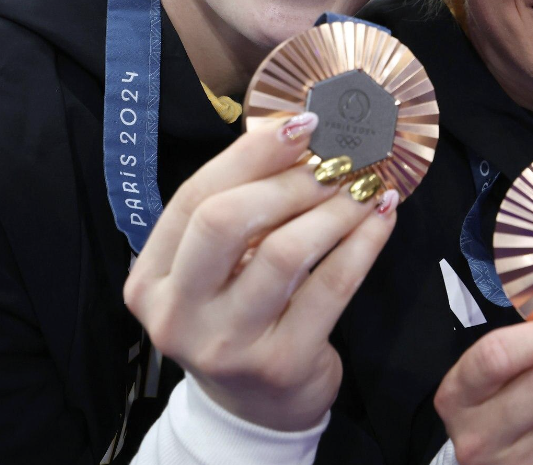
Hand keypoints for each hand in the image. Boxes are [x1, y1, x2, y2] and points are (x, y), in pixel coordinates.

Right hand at [124, 112, 397, 430]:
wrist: (257, 408)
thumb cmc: (239, 316)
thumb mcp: (219, 269)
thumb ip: (239, 209)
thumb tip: (298, 132)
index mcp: (150, 280)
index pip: (195, 198)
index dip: (251, 154)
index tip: (303, 124)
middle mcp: (177, 314)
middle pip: (226, 221)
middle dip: (290, 179)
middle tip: (337, 160)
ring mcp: (227, 344)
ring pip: (284, 252)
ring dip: (333, 209)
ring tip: (364, 187)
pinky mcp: (281, 363)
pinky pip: (332, 286)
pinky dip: (363, 243)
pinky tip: (382, 219)